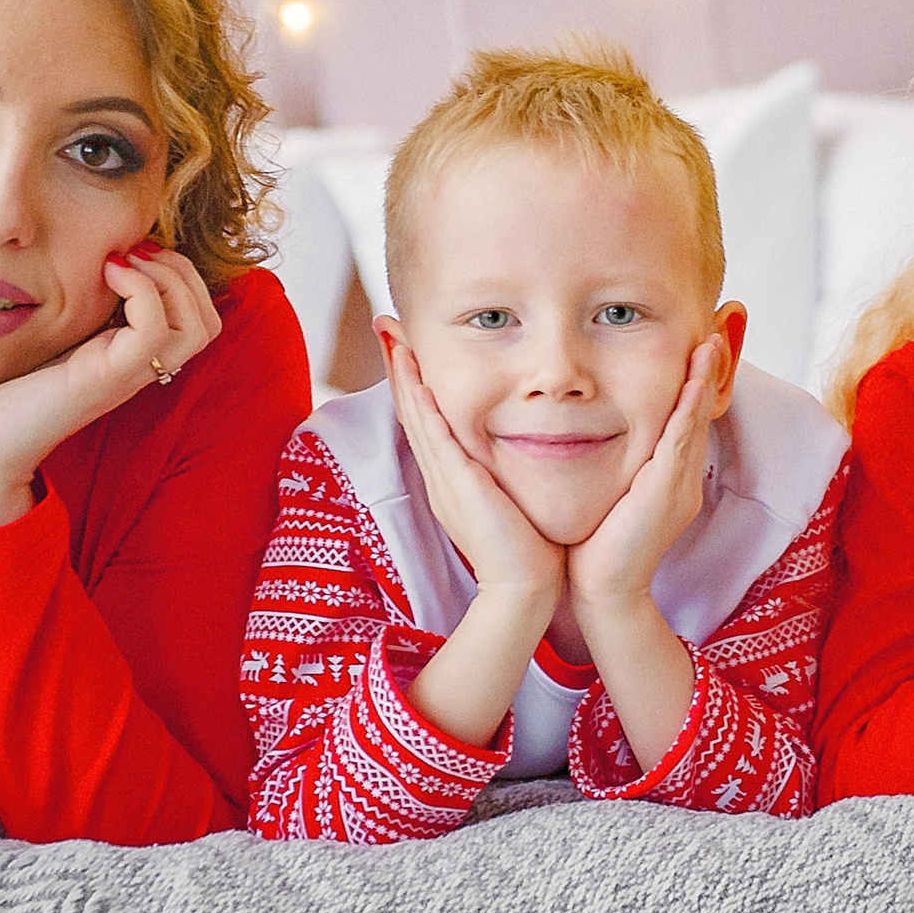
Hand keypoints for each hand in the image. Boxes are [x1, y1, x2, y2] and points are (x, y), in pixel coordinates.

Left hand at [0, 243, 221, 530]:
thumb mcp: (48, 335)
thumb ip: (74, 307)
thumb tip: (82, 258)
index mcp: (129, 359)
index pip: (198, 319)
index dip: (181, 276)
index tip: (133, 252)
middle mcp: (137, 370)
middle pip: (207, 323)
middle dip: (183, 272)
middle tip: (138, 252)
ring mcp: (126, 376)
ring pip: (196, 328)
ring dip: (171, 279)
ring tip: (127, 262)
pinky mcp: (105, 378)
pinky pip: (152, 331)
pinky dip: (141, 290)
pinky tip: (107, 274)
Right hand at [383, 337, 566, 611]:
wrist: (525, 588)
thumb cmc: (528, 548)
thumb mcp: (508, 498)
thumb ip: (504, 474)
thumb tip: (518, 448)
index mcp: (450, 477)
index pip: (426, 418)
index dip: (412, 380)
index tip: (406, 343)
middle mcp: (440, 475)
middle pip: (411, 410)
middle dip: (399, 366)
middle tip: (386, 324)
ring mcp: (444, 481)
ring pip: (417, 418)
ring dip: (404, 376)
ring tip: (393, 337)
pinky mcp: (458, 487)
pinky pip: (436, 440)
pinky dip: (424, 409)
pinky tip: (418, 381)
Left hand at [567, 336, 725, 610]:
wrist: (603, 592)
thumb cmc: (596, 547)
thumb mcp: (609, 493)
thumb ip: (611, 466)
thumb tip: (585, 433)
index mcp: (669, 479)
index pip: (684, 421)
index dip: (691, 384)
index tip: (693, 347)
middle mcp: (682, 480)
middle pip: (699, 415)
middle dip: (707, 373)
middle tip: (712, 333)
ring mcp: (679, 487)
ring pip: (695, 422)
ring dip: (704, 381)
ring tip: (709, 344)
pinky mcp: (667, 494)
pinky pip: (682, 443)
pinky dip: (689, 410)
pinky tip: (693, 383)